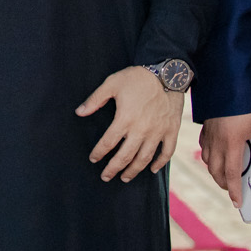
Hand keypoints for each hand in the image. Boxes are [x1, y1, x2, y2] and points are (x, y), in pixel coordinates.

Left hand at [78, 66, 183, 182]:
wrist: (167, 72)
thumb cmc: (137, 77)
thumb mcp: (112, 84)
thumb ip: (94, 100)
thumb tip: (79, 113)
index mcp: (125, 119)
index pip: (108, 143)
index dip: (99, 153)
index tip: (93, 159)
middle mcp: (141, 130)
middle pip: (125, 156)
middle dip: (113, 169)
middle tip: (106, 177)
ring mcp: (158, 132)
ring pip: (144, 158)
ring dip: (134, 170)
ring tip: (125, 178)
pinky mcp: (171, 131)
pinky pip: (167, 152)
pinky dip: (160, 163)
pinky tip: (152, 170)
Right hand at [198, 109, 250, 207]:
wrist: (229, 78)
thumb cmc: (250, 100)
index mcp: (232, 142)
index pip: (232, 174)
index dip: (234, 190)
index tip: (237, 202)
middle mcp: (217, 141)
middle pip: (216, 171)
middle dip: (224, 184)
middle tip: (234, 190)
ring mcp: (209, 133)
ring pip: (208, 160)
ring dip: (216, 171)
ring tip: (228, 174)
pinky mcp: (206, 125)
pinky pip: (205, 147)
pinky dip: (210, 156)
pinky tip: (219, 154)